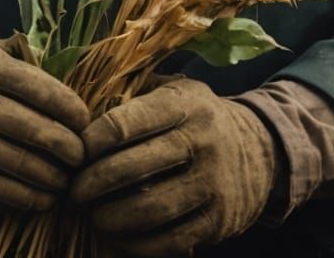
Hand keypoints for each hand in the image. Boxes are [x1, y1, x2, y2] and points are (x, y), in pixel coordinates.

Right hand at [0, 36, 89, 211]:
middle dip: (62, 145)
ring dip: (46, 177)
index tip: (84, 120)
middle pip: (25, 126)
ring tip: (66, 181)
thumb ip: (19, 57)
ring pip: (10, 162)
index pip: (31, 82)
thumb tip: (70, 67)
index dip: (64, 104)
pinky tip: (40, 199)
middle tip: (82, 157)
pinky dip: (20, 198)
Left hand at [70, 77, 278, 254]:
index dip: (90, 140)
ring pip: (148, 208)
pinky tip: (117, 235)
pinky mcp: (218, 221)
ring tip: (91, 214)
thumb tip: (80, 109)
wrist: (261, 150)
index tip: (73, 151)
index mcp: (184, 104)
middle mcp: (201, 141)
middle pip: (132, 168)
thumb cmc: (198, 117)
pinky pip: (168, 240)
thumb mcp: (175, 90)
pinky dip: (136, 243)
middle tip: (72, 190)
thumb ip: (134, 95)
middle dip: (92, 182)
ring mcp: (212, 183)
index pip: (124, 123)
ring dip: (110, 217)